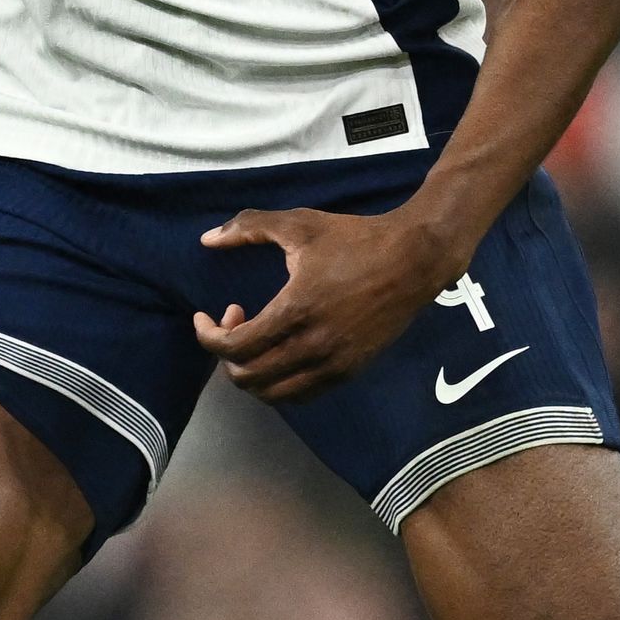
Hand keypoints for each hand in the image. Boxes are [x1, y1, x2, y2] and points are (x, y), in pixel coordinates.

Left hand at [191, 205, 457, 405]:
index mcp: (296, 310)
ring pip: (273, 395)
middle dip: (226, 355)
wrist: (414, 259)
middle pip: (248, 377)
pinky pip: (301, 394)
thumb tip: (207, 239)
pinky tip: (279, 353)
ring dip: (251, 373)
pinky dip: (279, 383)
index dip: (208, 336)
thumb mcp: (299, 224)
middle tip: (234, 323)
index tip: (205, 316)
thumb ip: (249, 227)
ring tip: (254, 341)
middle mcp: (314, 346)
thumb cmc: (354, 238)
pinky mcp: (350, 372)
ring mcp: (335, 364)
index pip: (234, 347)